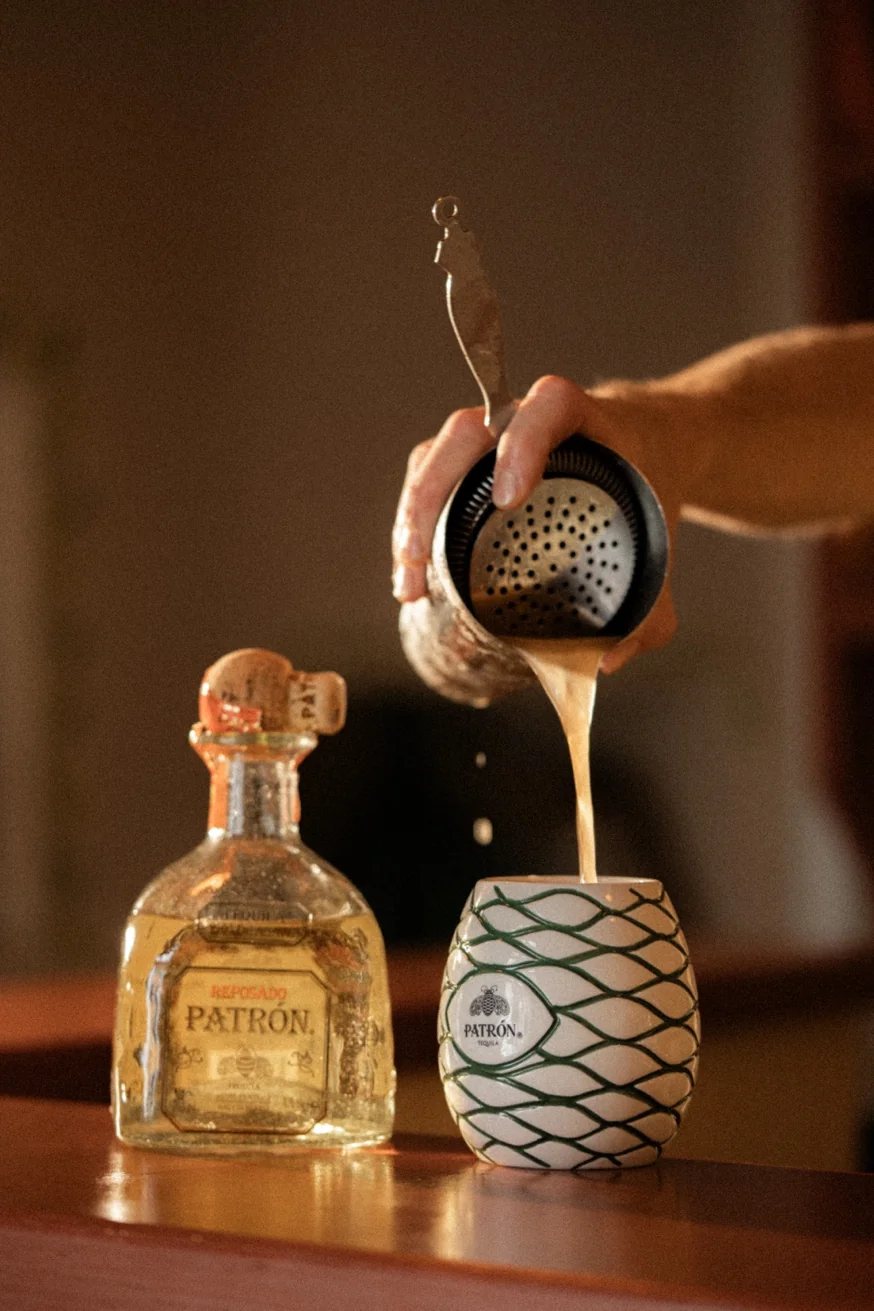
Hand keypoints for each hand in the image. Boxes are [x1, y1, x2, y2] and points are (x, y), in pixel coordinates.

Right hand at [392, 374, 683, 673]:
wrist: (646, 453)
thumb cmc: (650, 492)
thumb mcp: (662, 549)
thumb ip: (652, 611)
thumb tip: (606, 662)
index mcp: (585, 420)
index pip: (549, 407)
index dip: (523, 443)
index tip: (509, 500)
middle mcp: (526, 418)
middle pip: (465, 433)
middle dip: (432, 494)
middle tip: (422, 558)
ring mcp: (491, 437)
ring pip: (436, 456)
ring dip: (412, 514)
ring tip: (409, 580)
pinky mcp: (469, 461)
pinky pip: (429, 477)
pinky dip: (413, 523)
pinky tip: (411, 574)